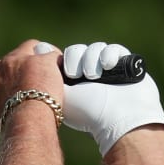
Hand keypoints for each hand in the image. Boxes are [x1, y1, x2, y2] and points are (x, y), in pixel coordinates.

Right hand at [0, 39, 66, 132]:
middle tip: (36, 82)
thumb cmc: (14, 127)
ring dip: (42, 61)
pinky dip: (58, 65)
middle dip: (26, 66)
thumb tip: (12, 110)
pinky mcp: (40, 59)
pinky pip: (53, 55)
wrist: (25, 124)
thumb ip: (3, 105)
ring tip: (51, 78)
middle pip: (15, 55)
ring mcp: (20, 60)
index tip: (8, 76)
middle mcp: (0, 67)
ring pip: (34, 50)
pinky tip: (64, 77)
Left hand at [34, 41, 163, 156]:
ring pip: (95, 47)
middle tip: (77, 75)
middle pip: (78, 50)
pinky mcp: (124, 65)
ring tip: (93, 76)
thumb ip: (46, 72)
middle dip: (76, 60)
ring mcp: (107, 70)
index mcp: (72, 82)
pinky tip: (108, 66)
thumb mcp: (61, 94)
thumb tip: (38, 46)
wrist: (120, 118)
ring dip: (91, 59)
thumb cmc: (87, 111)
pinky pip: (114, 48)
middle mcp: (89, 75)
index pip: (64, 58)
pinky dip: (109, 54)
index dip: (65, 60)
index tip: (67, 73)